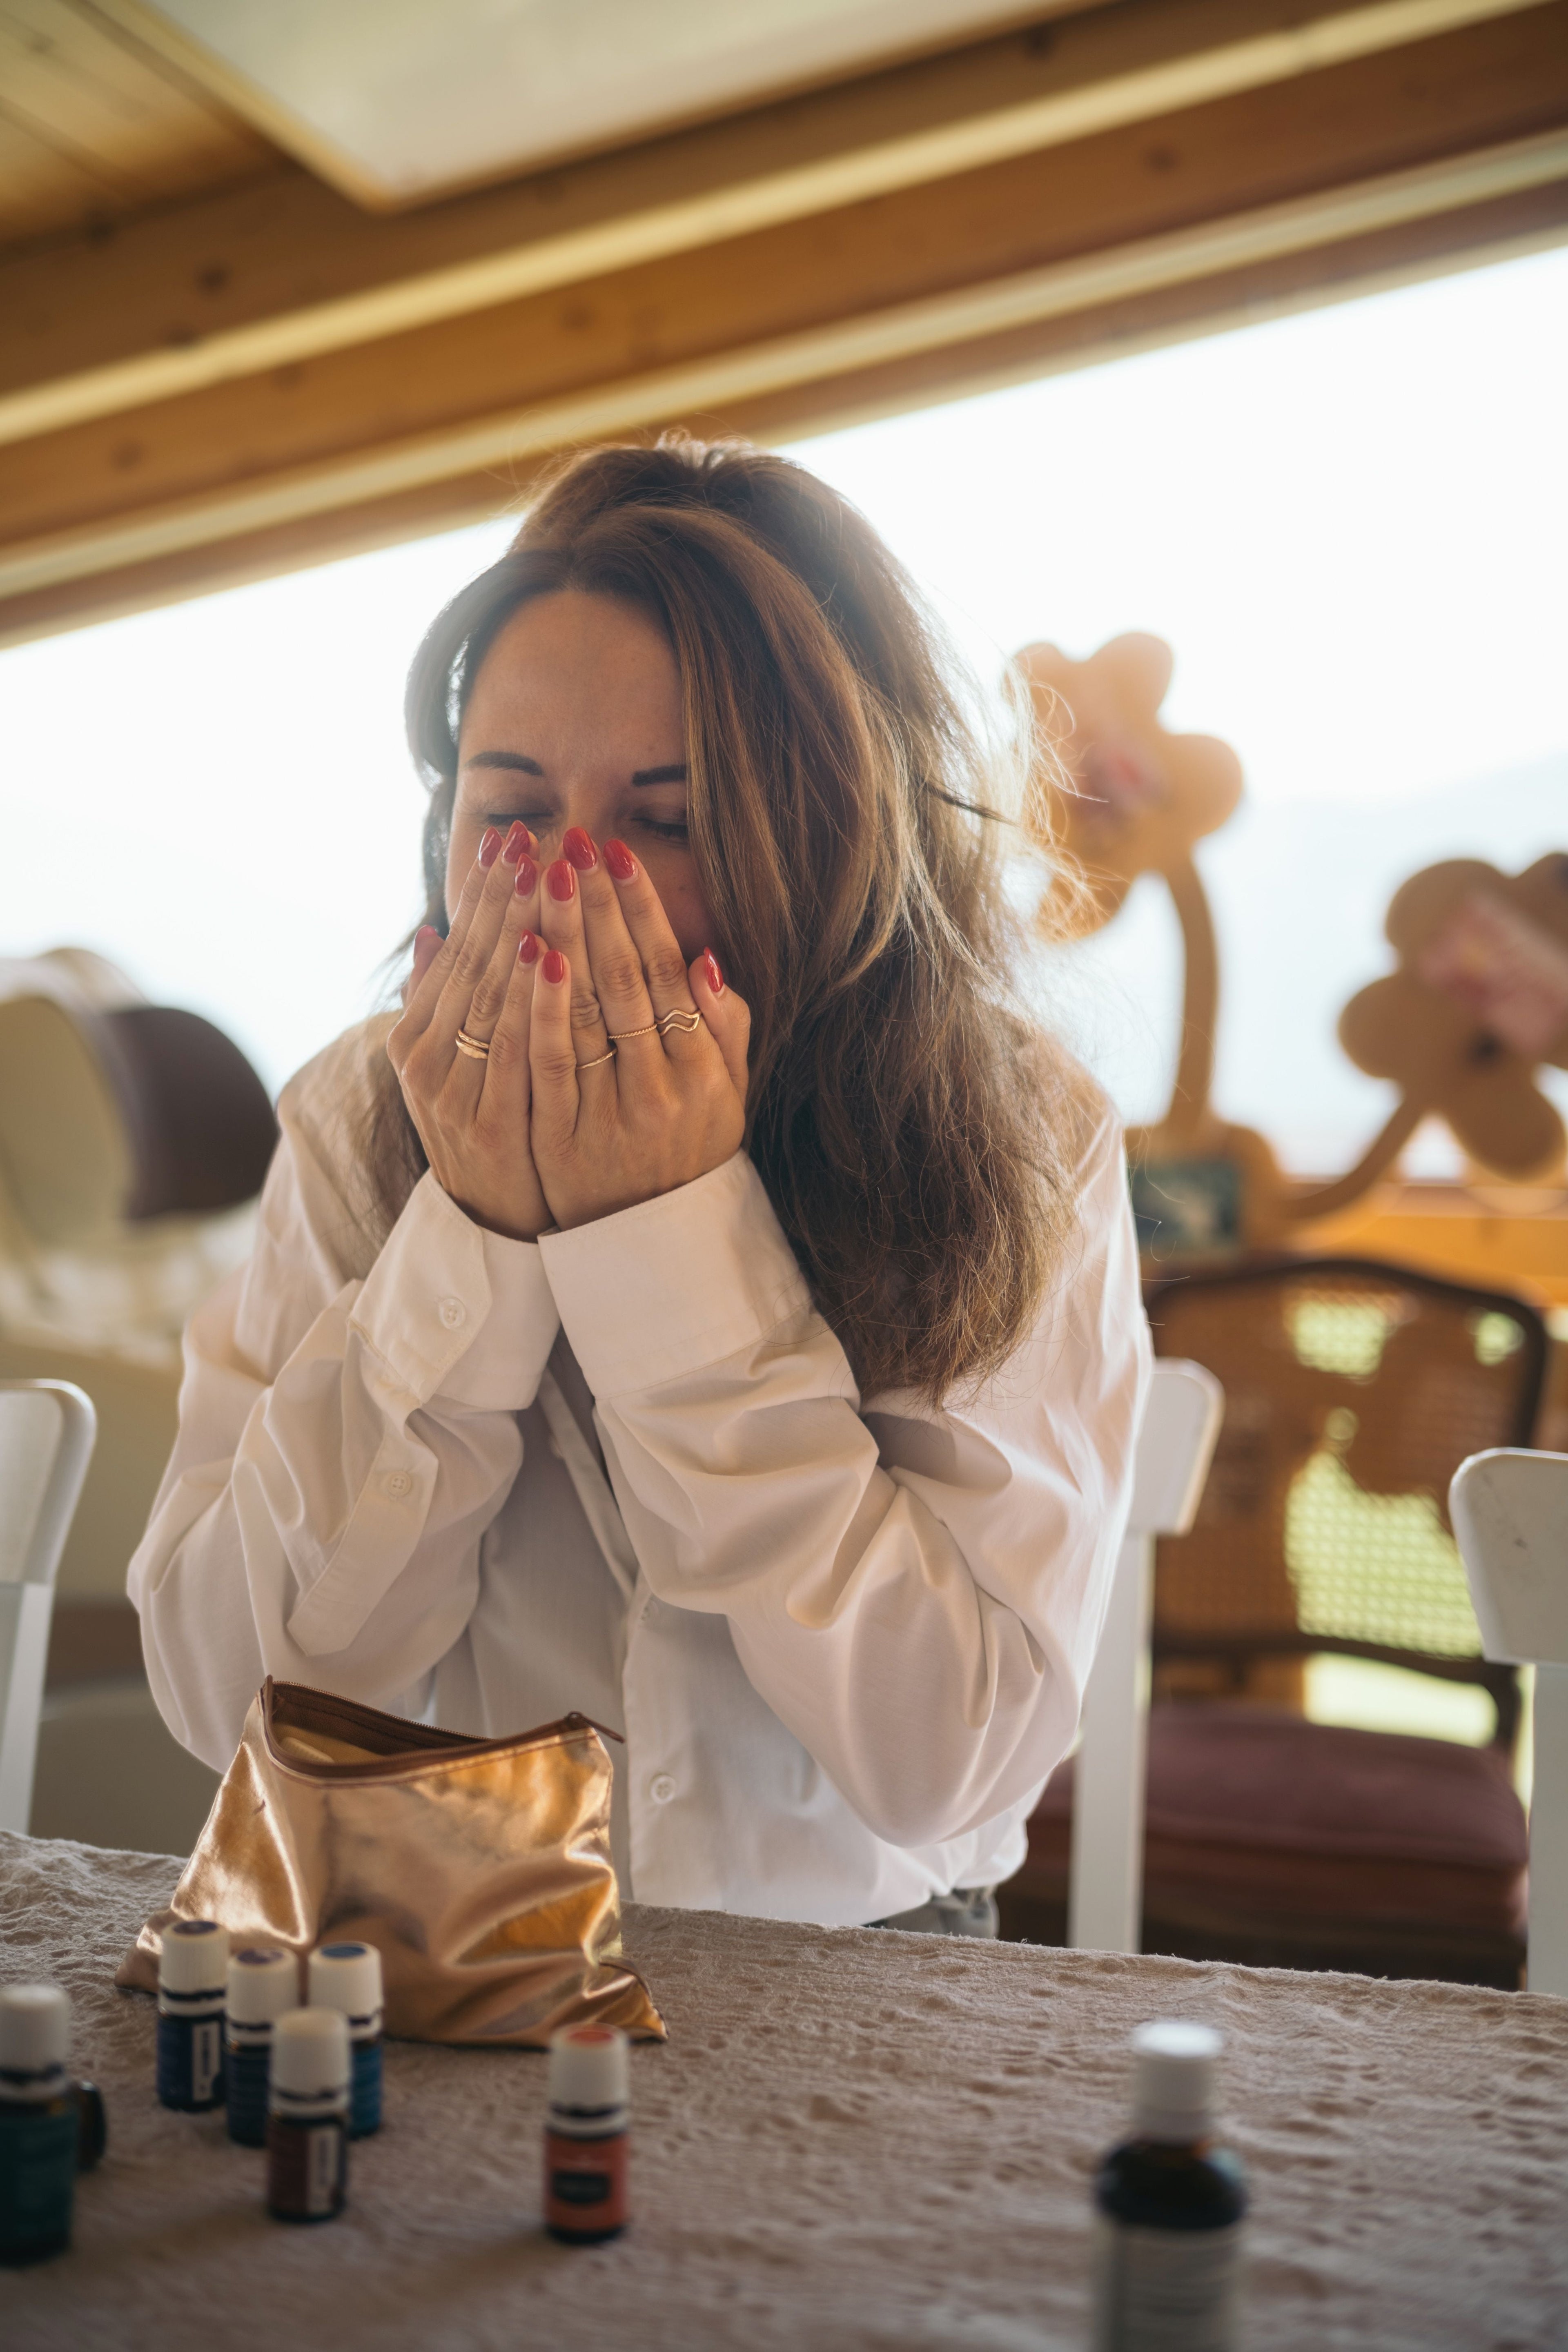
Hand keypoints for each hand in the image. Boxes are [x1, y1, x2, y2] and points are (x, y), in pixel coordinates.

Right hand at [386, 822, 551, 1240]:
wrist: (494, 1230)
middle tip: (530, 837)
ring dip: (517, 927)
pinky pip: (515, 1048)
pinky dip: (528, 998)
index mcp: (418, 1041)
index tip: (507, 838)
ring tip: (543, 870)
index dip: (482, 893)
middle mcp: (428, 1061)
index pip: (456, 951)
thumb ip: (437, 1003)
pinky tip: (545, 952)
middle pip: (472, 964)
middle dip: (502, 896)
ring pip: (490, 995)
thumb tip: (434, 931)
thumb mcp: (448, 1069)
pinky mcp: (490, 1124)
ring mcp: (456, 1093)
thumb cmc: (486, 1134)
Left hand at [529, 830, 748, 1229]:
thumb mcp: (727, 1094)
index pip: (666, 972)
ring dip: (563, 934)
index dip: (640, 909)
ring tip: (545, 873)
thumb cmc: (688, 1151)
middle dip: (597, 904)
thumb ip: (725, 1028)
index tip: (617, 855)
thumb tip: (706, 958)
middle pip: (623, 979)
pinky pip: (547, 1058)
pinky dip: (538, 1003)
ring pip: (584, 1010)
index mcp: (703, 1073)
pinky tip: (528, 950)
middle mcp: (661, 1090)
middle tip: (574, 841)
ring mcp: (610, 1115)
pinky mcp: (561, 1138)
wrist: (650, 1243)